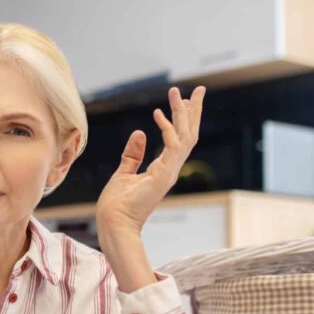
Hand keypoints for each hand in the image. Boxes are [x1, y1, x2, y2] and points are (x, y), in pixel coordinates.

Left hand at [96, 86, 204, 235]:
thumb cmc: (116, 205)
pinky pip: (172, 146)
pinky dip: (167, 128)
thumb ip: (133, 154)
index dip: (182, 119)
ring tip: (178, 93)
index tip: (183, 100)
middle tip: (200, 89)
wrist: (114, 224)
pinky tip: (158, 113)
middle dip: (194, 111)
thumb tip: (139, 132)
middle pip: (189, 134)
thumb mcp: (123, 173)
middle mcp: (171, 169)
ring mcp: (169, 172)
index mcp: (164, 169)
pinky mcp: (162, 175)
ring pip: (185, 137)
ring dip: (183, 113)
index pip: (180, 139)